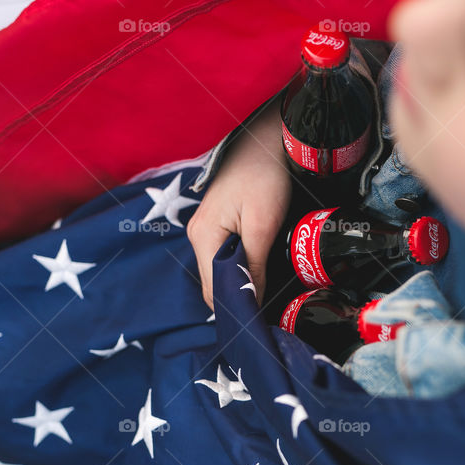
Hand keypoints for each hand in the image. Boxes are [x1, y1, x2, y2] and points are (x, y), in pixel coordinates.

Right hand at [187, 98, 290, 310]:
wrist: (263, 141)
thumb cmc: (264, 177)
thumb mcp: (263, 224)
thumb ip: (254, 266)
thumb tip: (251, 304)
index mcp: (204, 237)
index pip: (213, 290)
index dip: (235, 308)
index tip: (259, 322)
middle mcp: (197, 236)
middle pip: (213, 284)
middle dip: (236, 300)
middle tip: (267, 315)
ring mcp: (205, 230)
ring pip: (218, 273)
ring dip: (239, 286)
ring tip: (264, 297)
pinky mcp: (216, 226)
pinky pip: (222, 259)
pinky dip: (238, 271)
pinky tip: (257, 275)